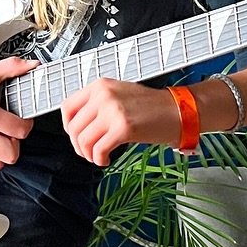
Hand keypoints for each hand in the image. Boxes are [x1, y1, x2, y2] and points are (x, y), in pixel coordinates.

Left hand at [61, 78, 181, 166]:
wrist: (179, 111)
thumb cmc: (153, 106)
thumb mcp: (119, 95)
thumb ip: (98, 104)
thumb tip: (78, 125)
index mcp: (100, 85)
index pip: (67, 107)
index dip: (68, 127)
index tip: (76, 136)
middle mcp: (103, 95)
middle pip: (73, 127)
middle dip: (78, 145)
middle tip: (88, 152)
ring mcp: (113, 111)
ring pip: (83, 140)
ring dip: (88, 155)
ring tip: (99, 157)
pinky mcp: (123, 128)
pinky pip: (98, 150)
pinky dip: (99, 159)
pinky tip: (107, 160)